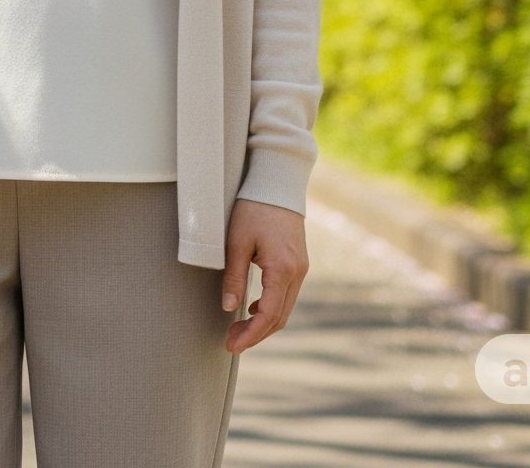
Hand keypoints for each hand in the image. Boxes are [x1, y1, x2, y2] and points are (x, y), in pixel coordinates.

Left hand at [221, 198, 306, 352]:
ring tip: (238, 329)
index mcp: (283, 270)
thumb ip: (234, 276)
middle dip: (256, 334)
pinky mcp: (298, 263)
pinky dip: (271, 307)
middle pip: (279, 317)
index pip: (269, 315)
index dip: (251, 335)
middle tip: (230, 342)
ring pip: (284, 308)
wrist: (276, 183)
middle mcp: (297, 274)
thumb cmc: (252, 208)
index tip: (232, 346)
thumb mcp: (236, 241)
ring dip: (263, 322)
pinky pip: (286, 295)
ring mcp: (300, 269)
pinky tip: (253, 307)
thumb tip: (228, 308)